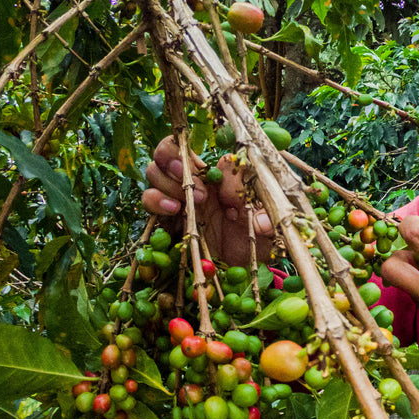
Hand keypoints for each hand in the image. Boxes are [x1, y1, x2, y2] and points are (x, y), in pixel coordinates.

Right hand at [141, 137, 273, 266]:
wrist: (239, 269)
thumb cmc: (257, 243)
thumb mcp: (270, 231)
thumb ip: (268, 221)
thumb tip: (260, 222)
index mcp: (224, 175)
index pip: (210, 150)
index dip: (210, 164)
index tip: (217, 189)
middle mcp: (199, 179)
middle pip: (170, 149)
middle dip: (173, 159)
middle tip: (191, 185)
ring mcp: (180, 196)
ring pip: (155, 170)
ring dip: (166, 181)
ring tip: (184, 204)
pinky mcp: (167, 217)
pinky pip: (149, 198)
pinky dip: (155, 200)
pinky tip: (173, 210)